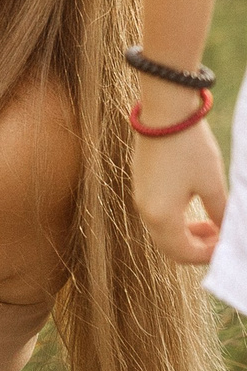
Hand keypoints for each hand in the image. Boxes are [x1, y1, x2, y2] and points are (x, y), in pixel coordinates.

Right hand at [130, 112, 225, 264]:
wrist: (164, 114)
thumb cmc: (190, 149)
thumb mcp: (213, 183)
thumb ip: (220, 212)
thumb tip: (227, 230)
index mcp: (162, 216)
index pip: (184, 253)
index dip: (208, 255)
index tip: (229, 246)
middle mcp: (146, 211)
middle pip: (170, 247)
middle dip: (197, 248)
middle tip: (222, 238)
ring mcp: (140, 198)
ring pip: (163, 232)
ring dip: (187, 235)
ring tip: (213, 224)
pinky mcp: (141, 186)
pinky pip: (158, 216)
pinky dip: (177, 221)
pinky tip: (196, 207)